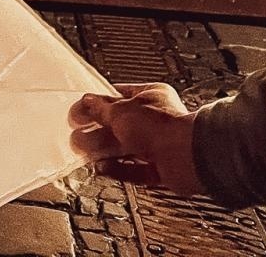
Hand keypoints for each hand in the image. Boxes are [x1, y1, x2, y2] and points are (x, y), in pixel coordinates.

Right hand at [68, 83, 203, 193]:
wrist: (188, 157)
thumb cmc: (162, 126)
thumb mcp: (120, 111)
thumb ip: (99, 108)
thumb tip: (86, 102)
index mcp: (150, 96)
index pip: (118, 96)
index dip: (96, 103)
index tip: (79, 110)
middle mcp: (156, 119)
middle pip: (119, 125)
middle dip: (96, 131)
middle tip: (76, 135)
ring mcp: (160, 145)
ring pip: (125, 148)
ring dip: (103, 151)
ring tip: (83, 153)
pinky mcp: (162, 169)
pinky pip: (135, 170)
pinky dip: (118, 169)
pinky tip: (102, 169)